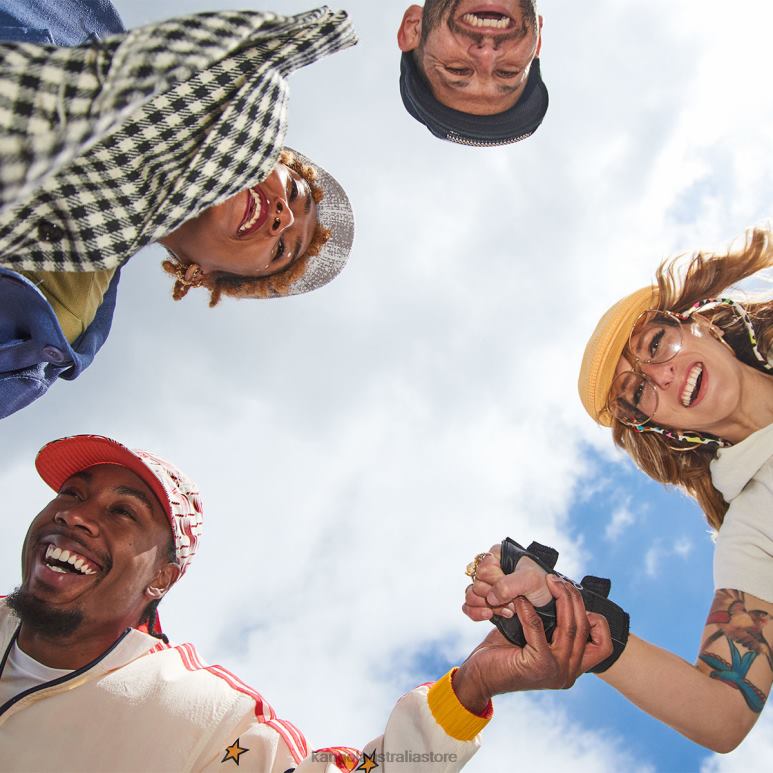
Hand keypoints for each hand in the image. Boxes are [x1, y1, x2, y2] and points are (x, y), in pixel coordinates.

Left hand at [454, 576, 612, 712]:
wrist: (480, 677)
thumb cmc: (505, 654)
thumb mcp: (536, 641)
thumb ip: (552, 627)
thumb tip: (562, 596)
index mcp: (572, 668)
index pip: (603, 646)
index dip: (597, 620)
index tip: (576, 599)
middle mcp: (569, 672)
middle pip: (583, 628)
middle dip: (573, 598)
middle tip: (557, 580)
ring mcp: (556, 671)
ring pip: (569, 626)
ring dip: (560, 599)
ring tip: (548, 582)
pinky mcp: (538, 665)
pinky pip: (538, 627)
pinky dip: (529, 609)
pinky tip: (520, 599)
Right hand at [463, 544, 551, 620]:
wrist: (548, 603)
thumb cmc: (542, 586)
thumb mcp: (530, 580)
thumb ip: (508, 586)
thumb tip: (490, 597)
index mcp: (497, 555)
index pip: (484, 571)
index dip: (498, 584)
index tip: (516, 591)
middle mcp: (488, 568)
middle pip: (476, 585)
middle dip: (495, 598)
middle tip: (514, 603)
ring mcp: (485, 585)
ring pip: (471, 596)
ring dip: (489, 607)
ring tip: (509, 611)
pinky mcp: (483, 600)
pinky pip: (468, 606)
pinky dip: (477, 613)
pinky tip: (490, 615)